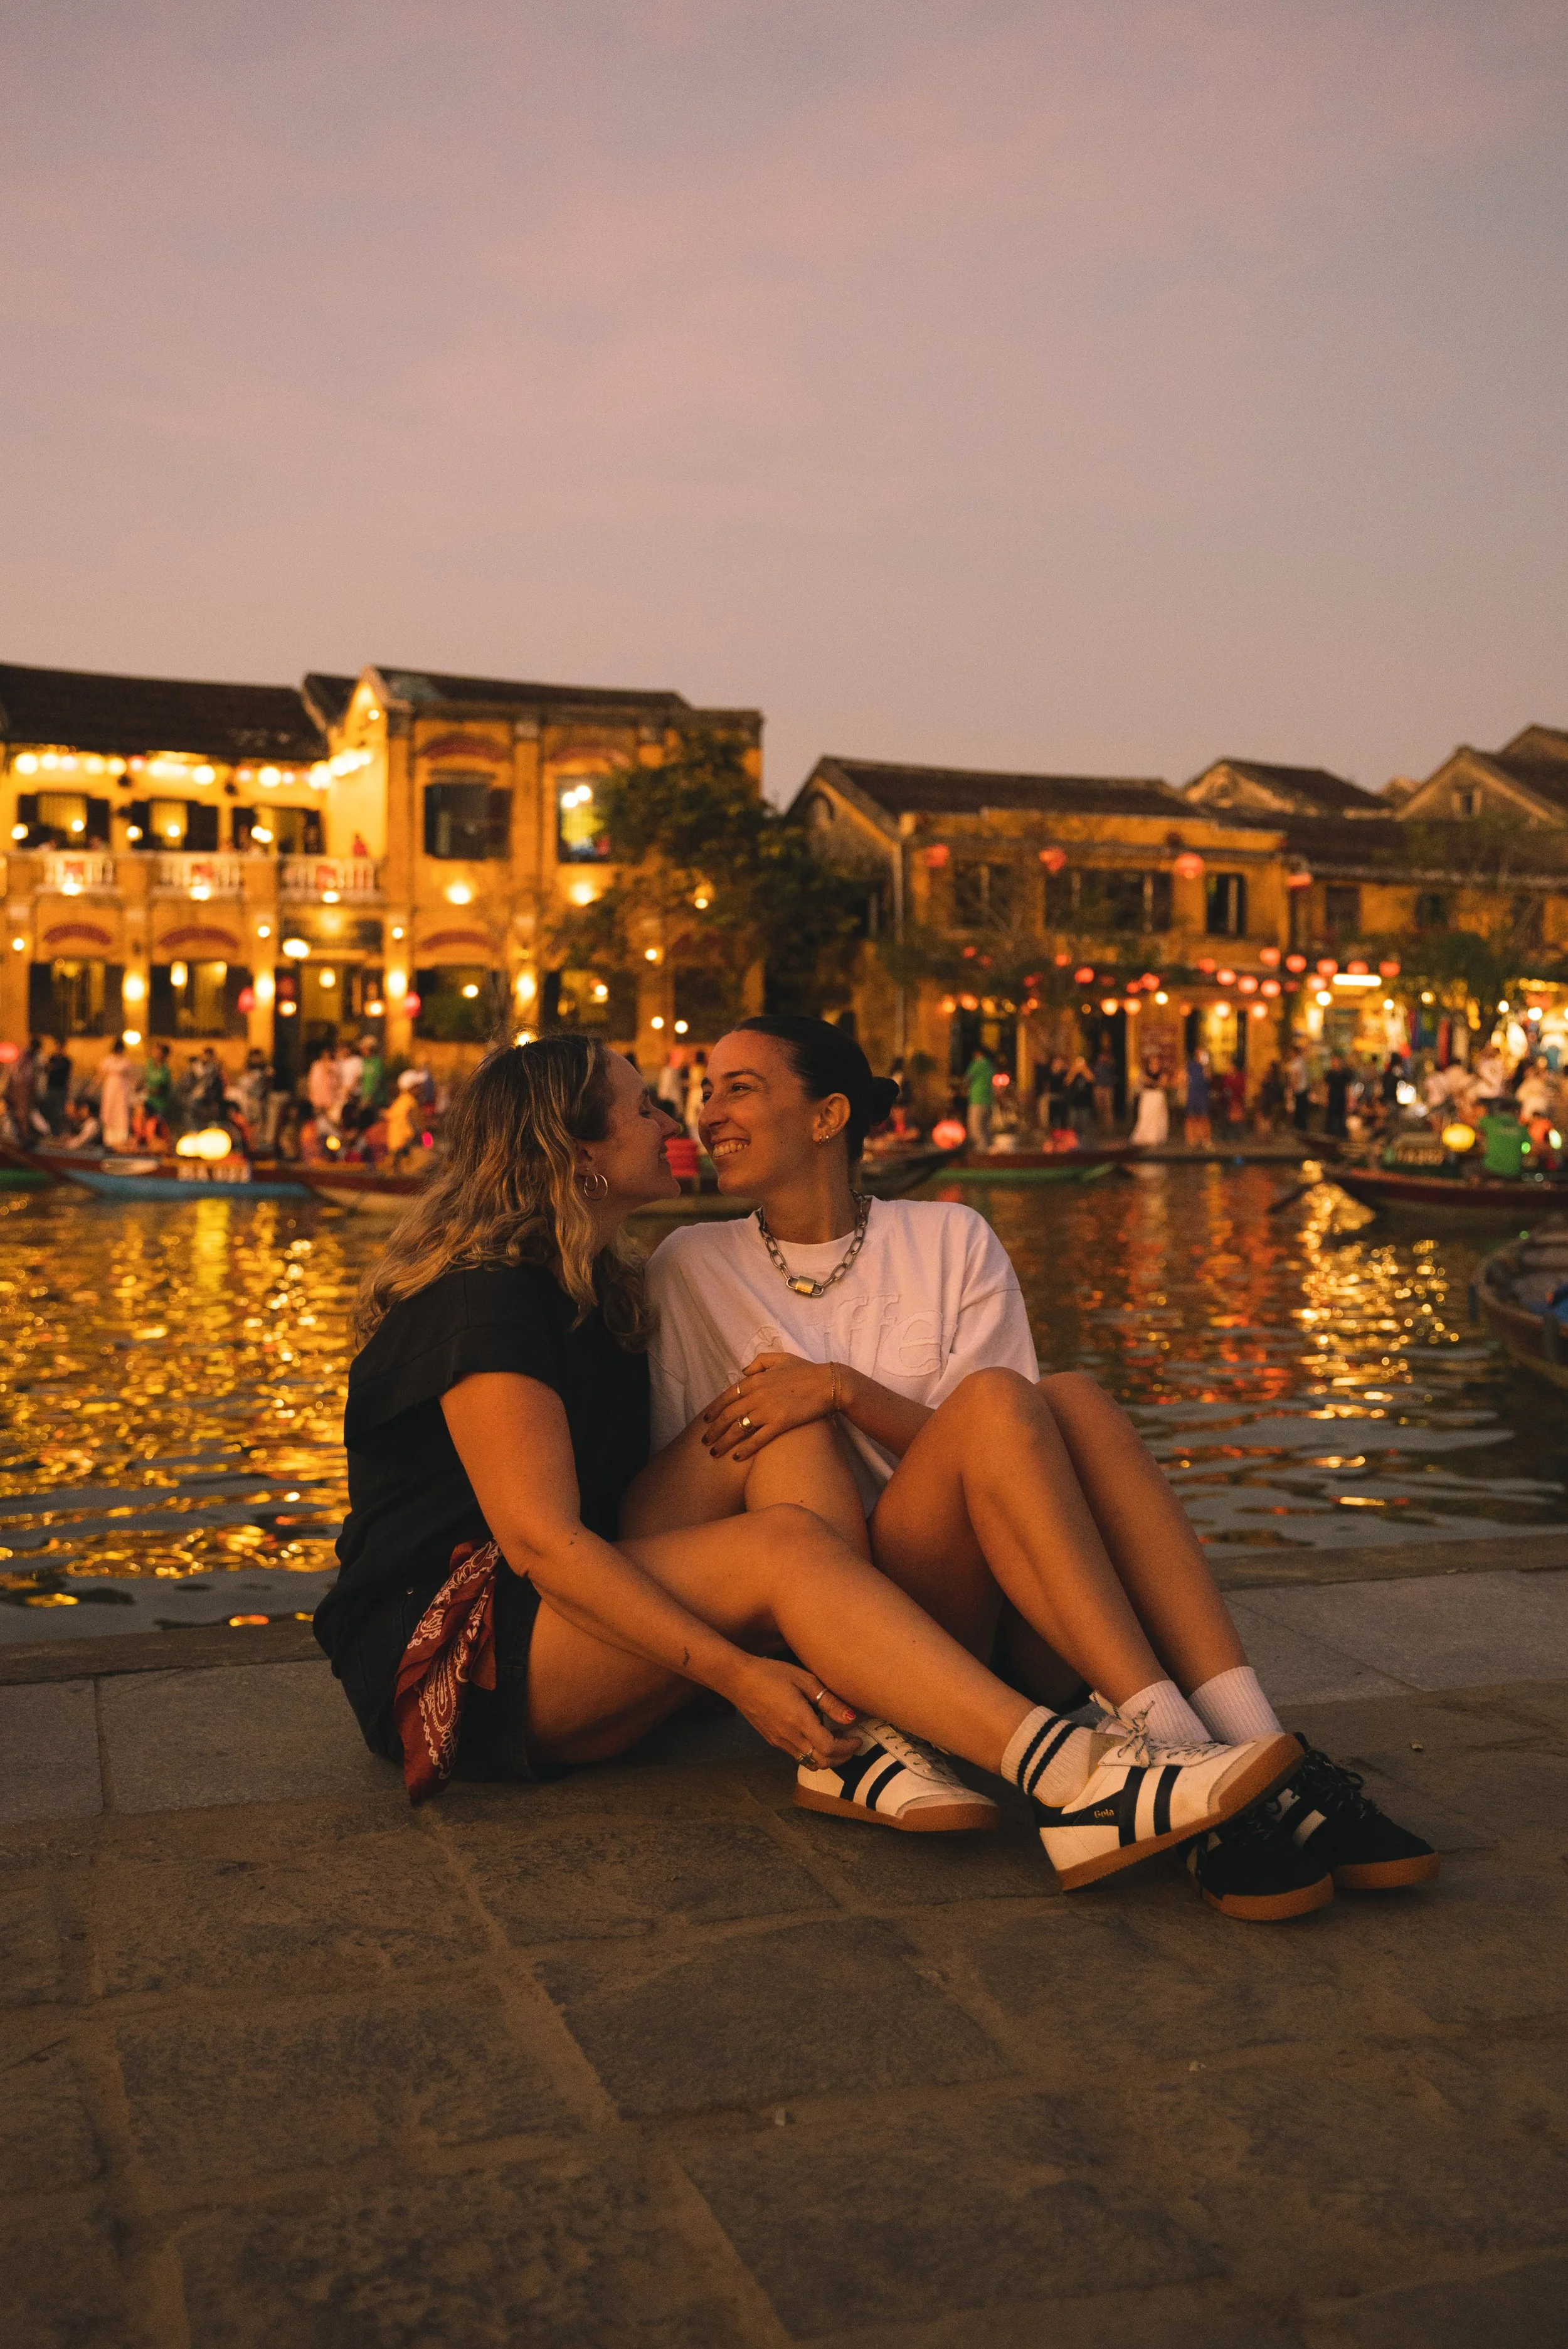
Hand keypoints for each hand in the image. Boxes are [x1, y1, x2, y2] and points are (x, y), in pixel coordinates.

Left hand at [703, 1353, 849, 1460]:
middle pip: (728, 1415)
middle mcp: (757, 1395)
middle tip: (705, 1441)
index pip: (727, 1396)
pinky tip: (736, 1457)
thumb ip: (759, 1362)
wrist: (829, 1383)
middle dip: (713, 1430)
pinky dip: (745, 1449)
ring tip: (714, 1452)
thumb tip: (743, 1371)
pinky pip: (757, 1439)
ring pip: (738, 1429)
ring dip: (723, 1442)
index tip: (705, 1420)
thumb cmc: (806, 1370)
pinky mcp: (780, 1424)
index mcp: (755, 1380)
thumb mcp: (781, 1358)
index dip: (714, 1409)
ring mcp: (767, 1410)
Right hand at [724, 1657, 858, 1765]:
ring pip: (809, 1762)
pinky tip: (816, 1734)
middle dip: (841, 1758)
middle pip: (822, 1762)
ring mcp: (779, 1741)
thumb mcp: (804, 1680)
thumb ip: (829, 1701)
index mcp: (799, 1721)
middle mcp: (789, 1737)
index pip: (829, 1748)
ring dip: (827, 1757)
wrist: (738, 1679)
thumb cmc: (772, 1673)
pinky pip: (797, 1755)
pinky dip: (812, 1752)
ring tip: (836, 1740)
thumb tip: (852, 1718)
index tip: (857, 1738)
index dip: (847, 1748)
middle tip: (851, 1744)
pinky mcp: (772, 1740)